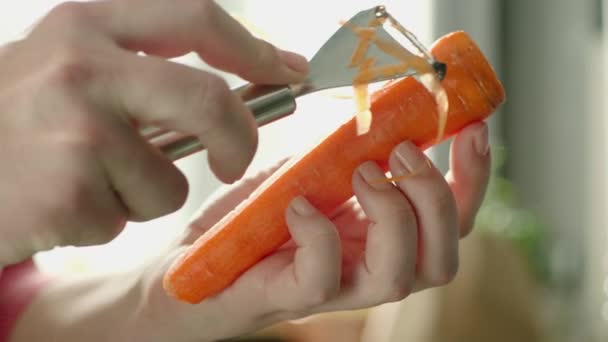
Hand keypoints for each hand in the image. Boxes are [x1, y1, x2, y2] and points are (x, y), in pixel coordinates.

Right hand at [0, 0, 307, 264]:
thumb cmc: (18, 119)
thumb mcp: (69, 66)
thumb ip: (145, 66)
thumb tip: (243, 79)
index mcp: (86, 24)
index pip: (194, 16)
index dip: (251, 46)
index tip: (286, 70)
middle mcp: (81, 68)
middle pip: (208, 102)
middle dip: (238, 139)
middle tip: (233, 161)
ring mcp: (74, 131)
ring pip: (169, 182)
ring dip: (144, 193)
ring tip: (89, 181)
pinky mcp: (68, 193)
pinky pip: (127, 218)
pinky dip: (109, 219)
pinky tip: (64, 202)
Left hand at [129, 122, 490, 341]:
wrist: (185, 270)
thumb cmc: (245, 224)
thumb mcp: (303, 174)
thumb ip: (342, 154)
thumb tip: (379, 113)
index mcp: (376, 237)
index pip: (450, 222)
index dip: (472, 179)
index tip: (471, 128)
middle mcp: (364, 268)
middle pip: (442, 259)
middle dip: (436, 199)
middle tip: (400, 153)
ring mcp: (330, 289)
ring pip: (399, 278)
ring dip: (394, 215)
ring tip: (361, 172)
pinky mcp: (286, 298)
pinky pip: (324, 280)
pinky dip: (320, 234)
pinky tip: (298, 204)